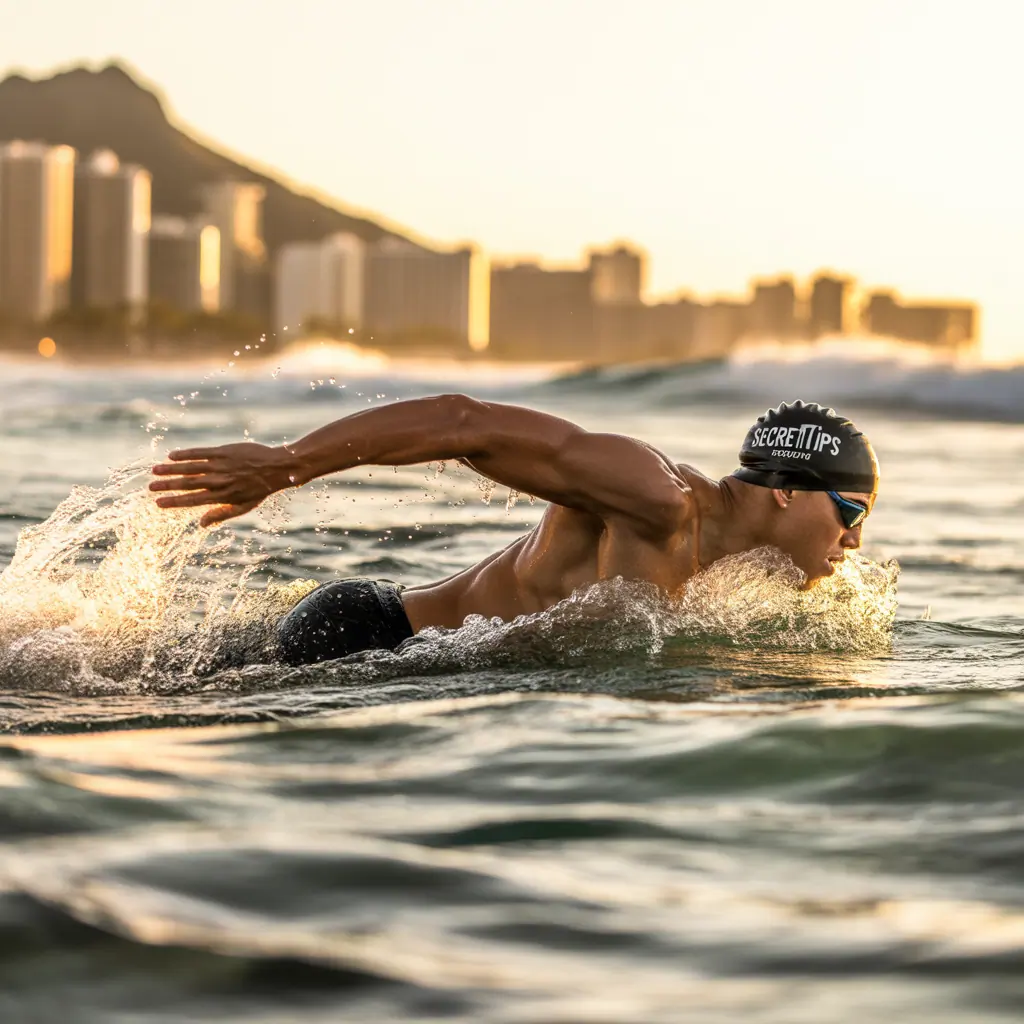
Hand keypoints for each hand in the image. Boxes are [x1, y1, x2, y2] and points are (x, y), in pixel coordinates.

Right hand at [149, 443, 298, 525]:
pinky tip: (172, 455)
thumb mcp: (243, 507)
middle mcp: (219, 481)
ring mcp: (221, 466)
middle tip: (150, 487)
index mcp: (222, 497)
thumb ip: (221, 514)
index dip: (175, 502)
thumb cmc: (259, 489)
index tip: (158, 504)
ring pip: (191, 467)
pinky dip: (186, 454)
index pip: (193, 501)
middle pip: (188, 484)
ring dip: (172, 469)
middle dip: (168, 486)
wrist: (277, 467)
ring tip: (155, 470)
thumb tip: (201, 525)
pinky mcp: (223, 452)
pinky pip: (201, 452)